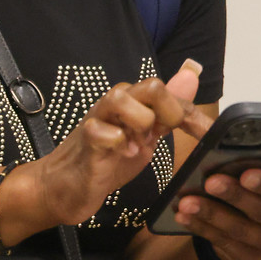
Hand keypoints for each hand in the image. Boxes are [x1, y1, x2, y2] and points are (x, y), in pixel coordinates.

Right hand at [26, 61, 205, 231]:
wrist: (68, 186)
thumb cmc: (109, 159)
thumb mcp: (148, 135)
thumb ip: (169, 108)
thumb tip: (192, 73)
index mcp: (134, 102)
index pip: (167, 88)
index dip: (186, 112)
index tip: (192, 135)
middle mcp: (116, 103)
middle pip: (151, 85)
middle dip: (167, 112)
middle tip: (161, 136)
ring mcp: (98, 119)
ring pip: (120, 97)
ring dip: (139, 123)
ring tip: (139, 144)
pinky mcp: (85, 140)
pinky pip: (100, 130)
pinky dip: (117, 143)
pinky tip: (122, 154)